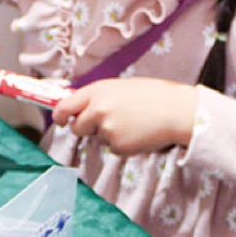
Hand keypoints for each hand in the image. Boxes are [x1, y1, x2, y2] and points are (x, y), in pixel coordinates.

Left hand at [51, 78, 195, 154]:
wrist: (176, 111)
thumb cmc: (154, 96)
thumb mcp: (122, 88)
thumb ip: (100, 97)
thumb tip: (84, 109)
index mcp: (98, 91)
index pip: (65, 106)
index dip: (59, 115)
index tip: (59, 120)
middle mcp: (98, 109)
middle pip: (77, 127)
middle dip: (86, 129)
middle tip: (107, 124)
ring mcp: (106, 128)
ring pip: (98, 139)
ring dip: (110, 135)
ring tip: (133, 123)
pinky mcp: (117, 145)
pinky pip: (113, 148)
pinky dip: (123, 144)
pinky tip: (138, 134)